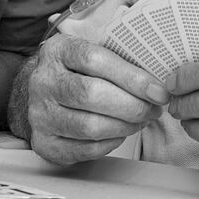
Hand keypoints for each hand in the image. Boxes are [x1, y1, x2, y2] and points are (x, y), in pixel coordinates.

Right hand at [26, 33, 169, 164]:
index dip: (131, 77)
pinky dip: (110, 143)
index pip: (95, 60)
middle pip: (92, 94)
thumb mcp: (90, 49)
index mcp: (57, 50)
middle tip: (155, 108)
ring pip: (90, 126)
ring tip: (142, 120)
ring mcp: (40, 114)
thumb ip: (118, 54)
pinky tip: (121, 132)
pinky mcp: (44, 143)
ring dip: (125, 126)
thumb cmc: (77, 69)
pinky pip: (85, 149)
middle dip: (133, 105)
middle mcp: (43, 81)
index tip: (158, 90)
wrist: (43, 92)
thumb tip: (158, 75)